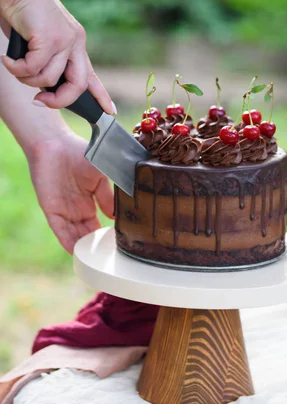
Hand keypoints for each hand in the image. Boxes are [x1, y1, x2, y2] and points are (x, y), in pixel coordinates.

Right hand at [0, 0, 113, 112]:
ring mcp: (64, 39)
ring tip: (13, 64)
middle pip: (77, 86)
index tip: (111, 111)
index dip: (102, 95)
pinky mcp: (50, 38)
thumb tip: (42, 85)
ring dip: (26, 79)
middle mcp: (75, 41)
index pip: (91, 74)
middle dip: (58, 101)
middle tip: (39, 102)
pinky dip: (17, 68)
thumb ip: (44, 59)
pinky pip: (33, 69)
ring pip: (49, 80)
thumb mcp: (37, 39)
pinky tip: (7, 58)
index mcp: (74, 41)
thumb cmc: (19, 9)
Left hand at [28, 131, 113, 253]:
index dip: (107, 235)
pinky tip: (75, 252)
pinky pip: (59, 230)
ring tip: (94, 259)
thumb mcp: (102, 175)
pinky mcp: (51, 210)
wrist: (56, 144)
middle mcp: (78, 209)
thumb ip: (108, 195)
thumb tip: (116, 216)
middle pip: (87, 233)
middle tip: (107, 257)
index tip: (118, 244)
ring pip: (74, 235)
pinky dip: (67, 241)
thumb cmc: (82, 154)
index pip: (99, 224)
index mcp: (91, 201)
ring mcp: (64, 210)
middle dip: (95, 245)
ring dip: (83, 246)